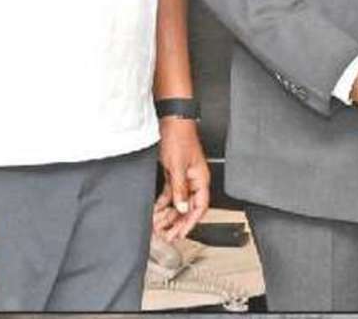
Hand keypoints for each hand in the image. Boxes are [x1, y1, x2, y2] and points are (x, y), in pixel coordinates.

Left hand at [153, 117, 209, 241]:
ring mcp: (184, 176)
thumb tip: (182, 207)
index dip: (191, 222)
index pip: (200, 207)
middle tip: (168, 236)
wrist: (172, 122)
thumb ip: (180, 189)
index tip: (181, 234)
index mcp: (200, 179)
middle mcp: (194, 179)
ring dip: (169, 214)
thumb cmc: (179, 138)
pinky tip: (157, 211)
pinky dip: (164, 203)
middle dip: (178, 222)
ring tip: (159, 226)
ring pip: (178, 202)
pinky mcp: (174, 172)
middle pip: (189, 207)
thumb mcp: (177, 167)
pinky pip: (171, 193)